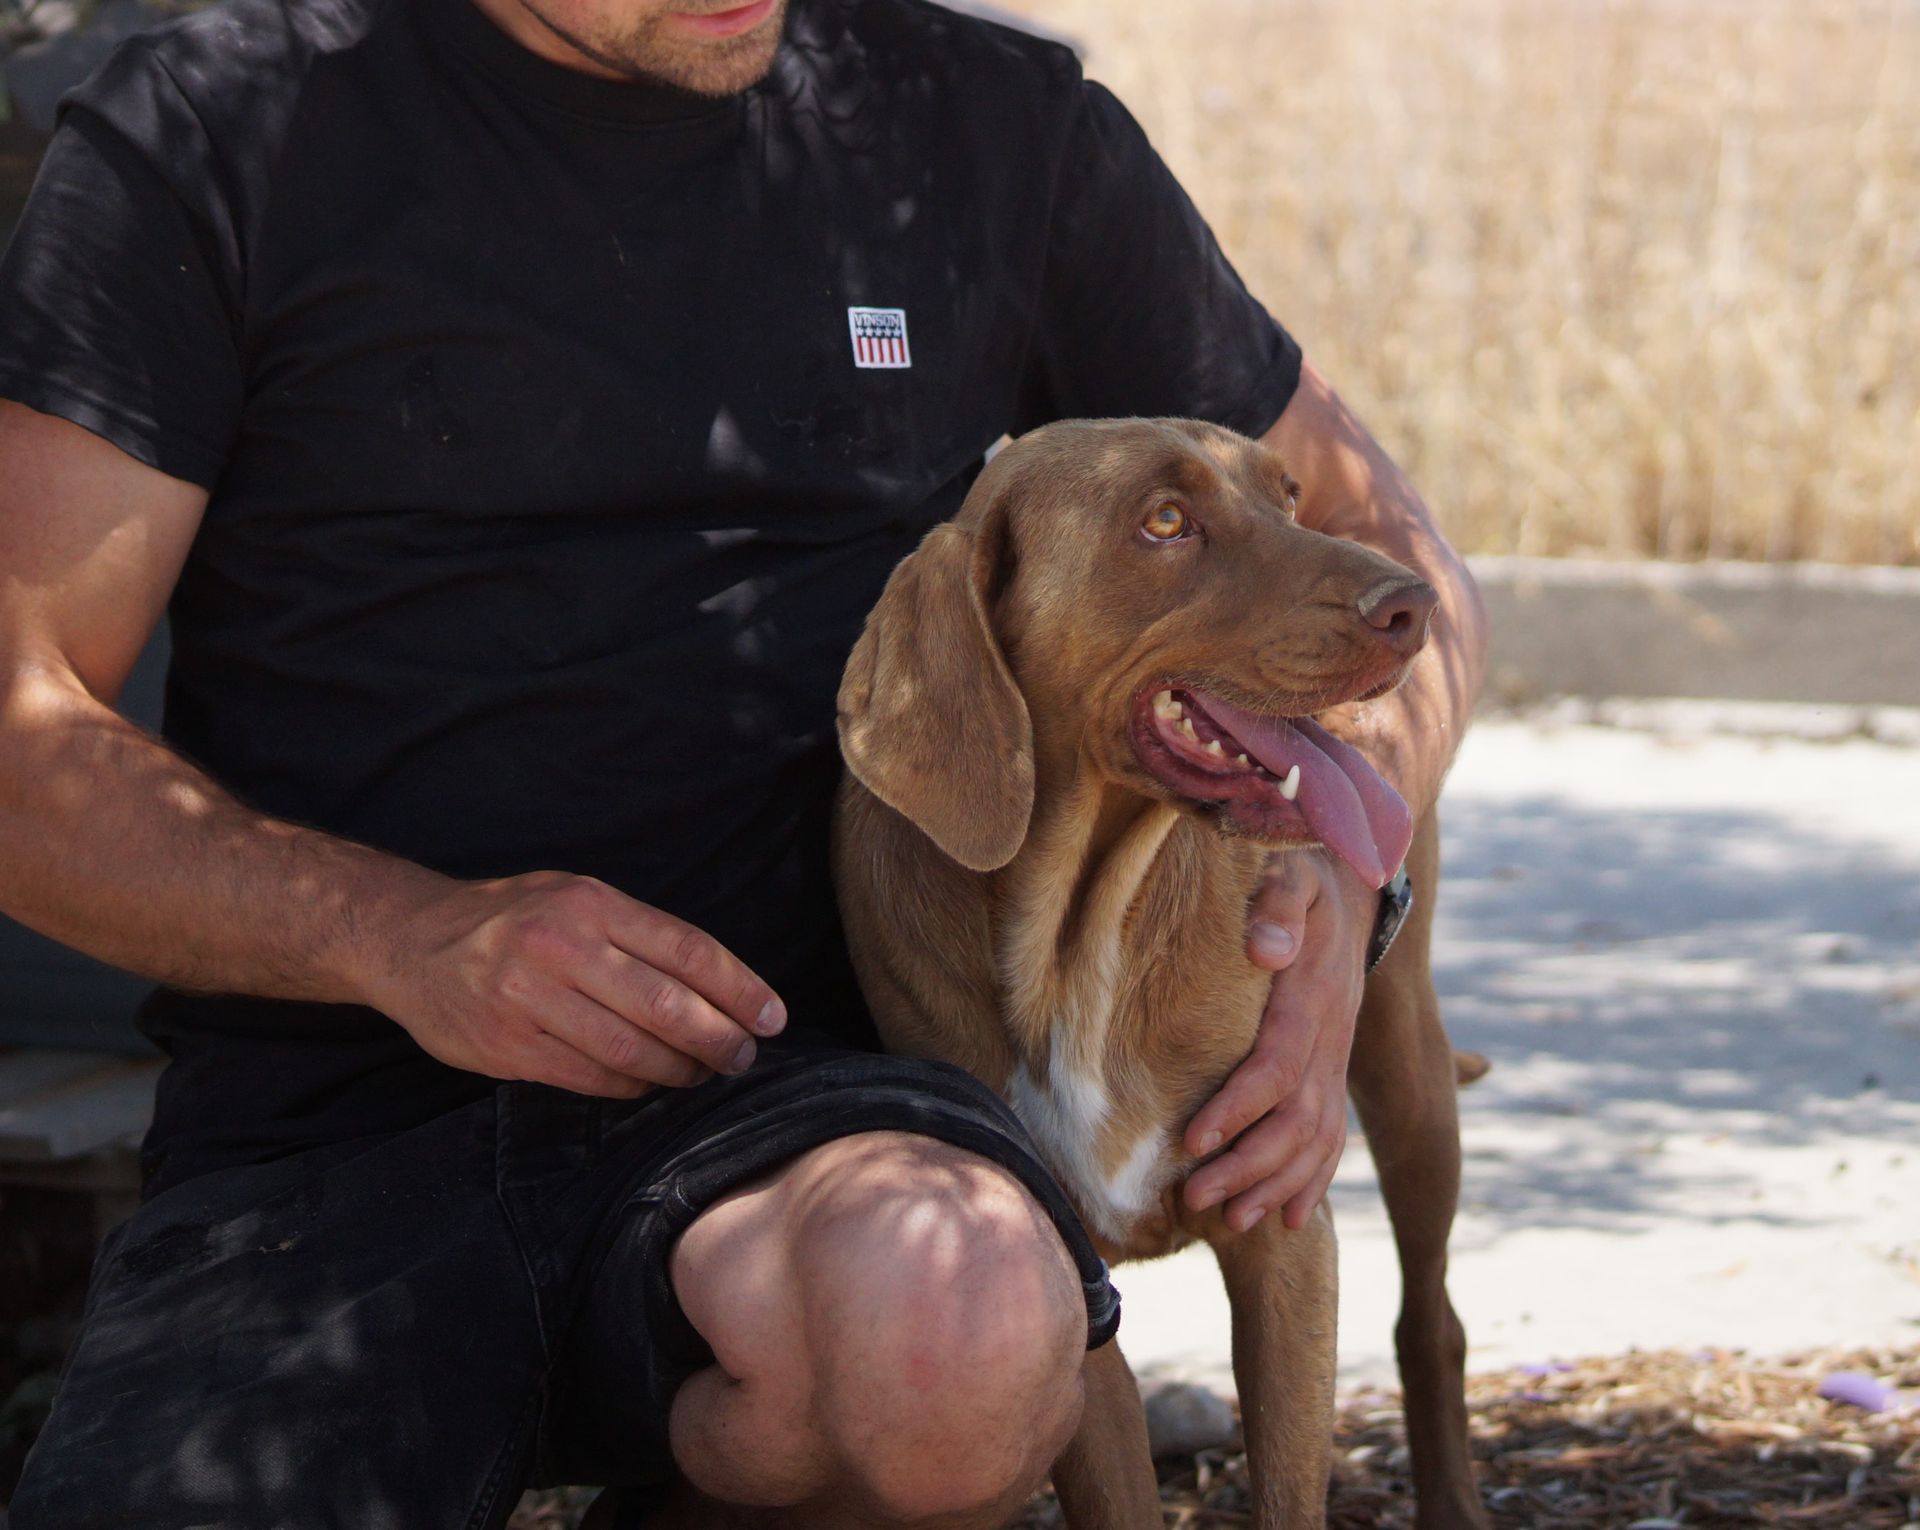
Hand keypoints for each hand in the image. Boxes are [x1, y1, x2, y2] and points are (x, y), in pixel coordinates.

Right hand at [360, 871, 786, 1097]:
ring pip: (632, 1050)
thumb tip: (719, 986)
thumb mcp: (574, 898)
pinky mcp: (508, 1046)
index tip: (773, 1017)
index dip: (740, 989)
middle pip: (667, 1006)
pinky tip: (649, 1083)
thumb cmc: (512, 919)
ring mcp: (530, 1000)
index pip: (687, 950)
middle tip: (742, 1057)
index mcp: (590, 904)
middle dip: (720, 1039)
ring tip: (702, 1073)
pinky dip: (631, 1085)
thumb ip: (637, 934)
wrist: (411, 942)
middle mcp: (562, 949)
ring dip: (679, 1069)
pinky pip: (591, 1078)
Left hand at [1182, 849, 1374, 1231]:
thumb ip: (1277, 904)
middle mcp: (1329, 1037)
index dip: (1237, 1107)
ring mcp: (1335, 1058)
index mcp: (1309, 997)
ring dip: (1274, 1185)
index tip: (1194, 1139)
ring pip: (1315, 1139)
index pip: (1276, 1066)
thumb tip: (1265, 948)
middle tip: (1194, 1200)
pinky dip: (1313, 1182)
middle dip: (1246, 1167)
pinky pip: (1333, 1137)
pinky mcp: (1333, 1069)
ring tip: (1229, 1222)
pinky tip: (1288, 1219)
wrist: (1348, 888)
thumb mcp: (1289, 872)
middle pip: (1294, 1120)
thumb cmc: (1297, 875)